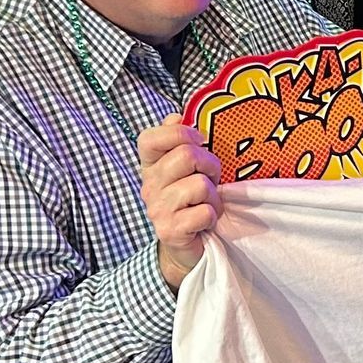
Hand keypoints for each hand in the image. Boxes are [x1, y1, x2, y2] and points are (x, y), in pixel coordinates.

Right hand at [139, 121, 222, 292]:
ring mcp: (157, 209)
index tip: (199, 143)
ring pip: (200, 184)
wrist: (187, 247)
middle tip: (211, 182)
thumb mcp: (187, 170)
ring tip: (207, 204)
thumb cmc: (192, 202)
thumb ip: (180, 142)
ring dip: (214, 196)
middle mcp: (149, 186)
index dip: (179, 134)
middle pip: (187, 156)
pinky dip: (212, 216)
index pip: (150, 138)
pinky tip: (205, 222)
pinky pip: (204, 211)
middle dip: (211, 166)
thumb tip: (176, 115)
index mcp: (150, 167)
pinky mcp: (170, 230)